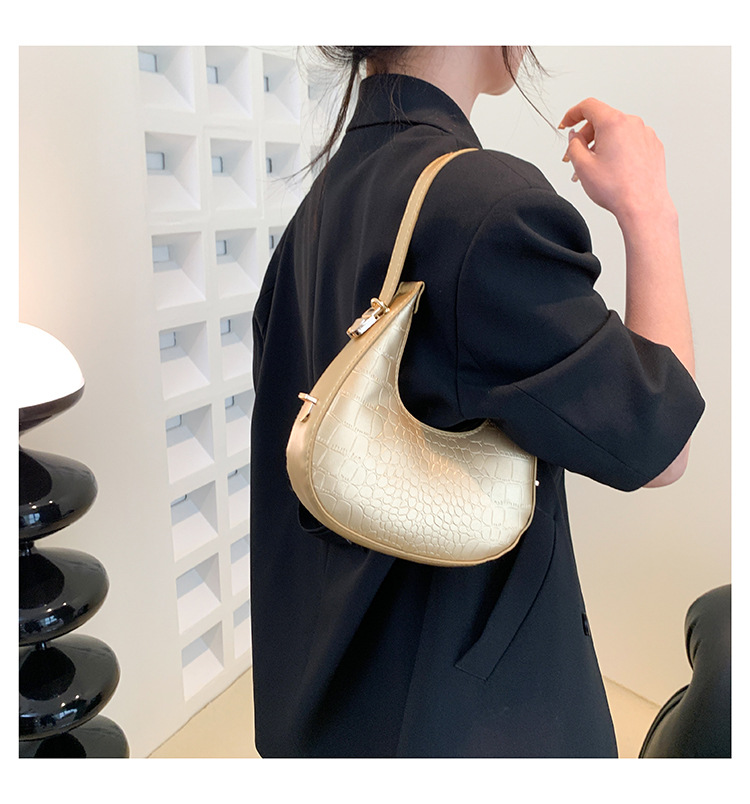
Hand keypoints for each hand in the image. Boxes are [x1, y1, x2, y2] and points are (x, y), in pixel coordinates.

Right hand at [558, 98, 674, 224]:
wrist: (643, 206)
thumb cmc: (617, 189)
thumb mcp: (582, 166)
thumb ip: (573, 145)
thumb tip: (574, 137)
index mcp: (614, 123)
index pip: (588, 106)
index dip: (572, 114)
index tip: (566, 124)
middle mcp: (632, 124)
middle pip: (602, 120)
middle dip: (585, 136)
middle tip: (574, 155)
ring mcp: (645, 134)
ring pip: (616, 132)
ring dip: (600, 145)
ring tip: (592, 168)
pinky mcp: (653, 146)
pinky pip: (629, 141)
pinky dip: (617, 150)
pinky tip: (610, 169)